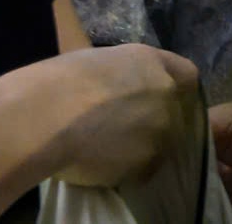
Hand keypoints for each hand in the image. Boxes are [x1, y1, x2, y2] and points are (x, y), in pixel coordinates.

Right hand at [35, 43, 197, 188]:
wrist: (47, 117)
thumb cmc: (57, 83)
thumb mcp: (96, 63)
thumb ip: (121, 77)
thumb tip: (118, 91)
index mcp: (151, 62)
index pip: (185, 75)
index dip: (173, 88)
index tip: (157, 100)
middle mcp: (165, 93)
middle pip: (173, 112)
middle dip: (152, 121)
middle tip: (119, 130)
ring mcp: (160, 128)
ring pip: (158, 143)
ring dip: (137, 148)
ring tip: (102, 149)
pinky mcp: (147, 161)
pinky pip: (141, 169)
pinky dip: (124, 170)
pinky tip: (99, 164)